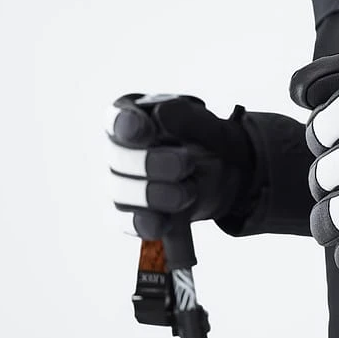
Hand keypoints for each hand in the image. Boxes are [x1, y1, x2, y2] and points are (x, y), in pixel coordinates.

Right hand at [106, 93, 255, 239]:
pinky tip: (163, 224)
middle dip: (152, 164)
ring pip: (123, 194)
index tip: (146, 130)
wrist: (221, 172)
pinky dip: (147, 224)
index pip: (117, 121)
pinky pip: (129, 224)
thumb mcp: (204, 123)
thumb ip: (186, 117)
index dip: (128, 127)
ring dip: (157, 195)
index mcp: (132, 117)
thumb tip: (161, 113)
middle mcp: (117, 152)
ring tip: (189, 192)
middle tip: (187, 163)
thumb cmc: (202, 139)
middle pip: (118, 160)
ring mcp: (120, 186)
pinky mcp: (129, 216)